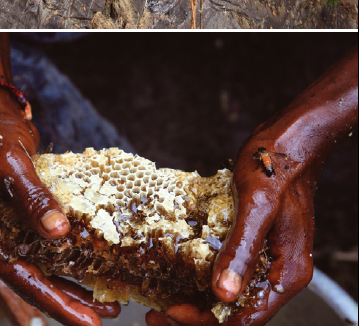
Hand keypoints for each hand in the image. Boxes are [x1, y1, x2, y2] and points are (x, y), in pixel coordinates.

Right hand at [0, 86, 119, 325]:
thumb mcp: (11, 167)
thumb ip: (34, 200)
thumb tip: (59, 233)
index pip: (23, 280)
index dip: (57, 303)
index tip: (88, 323)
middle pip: (34, 280)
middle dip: (70, 301)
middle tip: (105, 317)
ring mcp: (7, 229)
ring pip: (42, 266)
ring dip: (72, 283)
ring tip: (105, 299)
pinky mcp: (20, 216)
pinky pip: (45, 245)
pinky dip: (67, 256)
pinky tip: (91, 263)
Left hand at [146, 48, 356, 325]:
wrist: (289, 139)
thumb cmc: (277, 165)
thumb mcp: (258, 206)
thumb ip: (242, 250)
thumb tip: (223, 293)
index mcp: (287, 272)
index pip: (246, 317)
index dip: (207, 320)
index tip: (174, 312)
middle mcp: (279, 272)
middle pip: (236, 310)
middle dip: (197, 314)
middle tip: (158, 312)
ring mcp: (267, 259)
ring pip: (230, 294)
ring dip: (198, 300)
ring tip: (163, 300)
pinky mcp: (255, 245)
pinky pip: (230, 271)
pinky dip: (206, 277)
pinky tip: (181, 274)